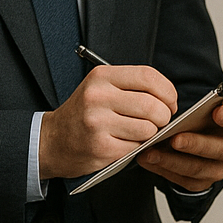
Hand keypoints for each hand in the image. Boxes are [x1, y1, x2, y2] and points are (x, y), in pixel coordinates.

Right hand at [40, 66, 176, 180]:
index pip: (149, 76)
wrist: (51, 141)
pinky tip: (124, 143)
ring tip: (139, 132)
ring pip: (148, 128)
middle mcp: (98, 97)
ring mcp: (97, 123)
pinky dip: (137, 146)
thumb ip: (133, 86)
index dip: (168, 91)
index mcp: (102, 77)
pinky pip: (136, 146)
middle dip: (164, 116)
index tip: (170, 102)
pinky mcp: (100, 147)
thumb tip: (170, 98)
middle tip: (159, 121)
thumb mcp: (102, 88)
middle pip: (153, 105)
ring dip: (151, 133)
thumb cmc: (85, 113)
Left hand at [139, 102, 222, 191]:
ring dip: (171, 160)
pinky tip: (147, 160)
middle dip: (195, 144)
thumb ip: (203, 106)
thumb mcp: (208, 108)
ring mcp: (219, 169)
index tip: (218, 111)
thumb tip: (181, 107)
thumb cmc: (204, 120)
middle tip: (175, 139)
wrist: (200, 139)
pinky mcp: (201, 183)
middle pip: (219, 150)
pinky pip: (181, 179)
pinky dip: (162, 169)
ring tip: (150, 152)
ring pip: (196, 168)